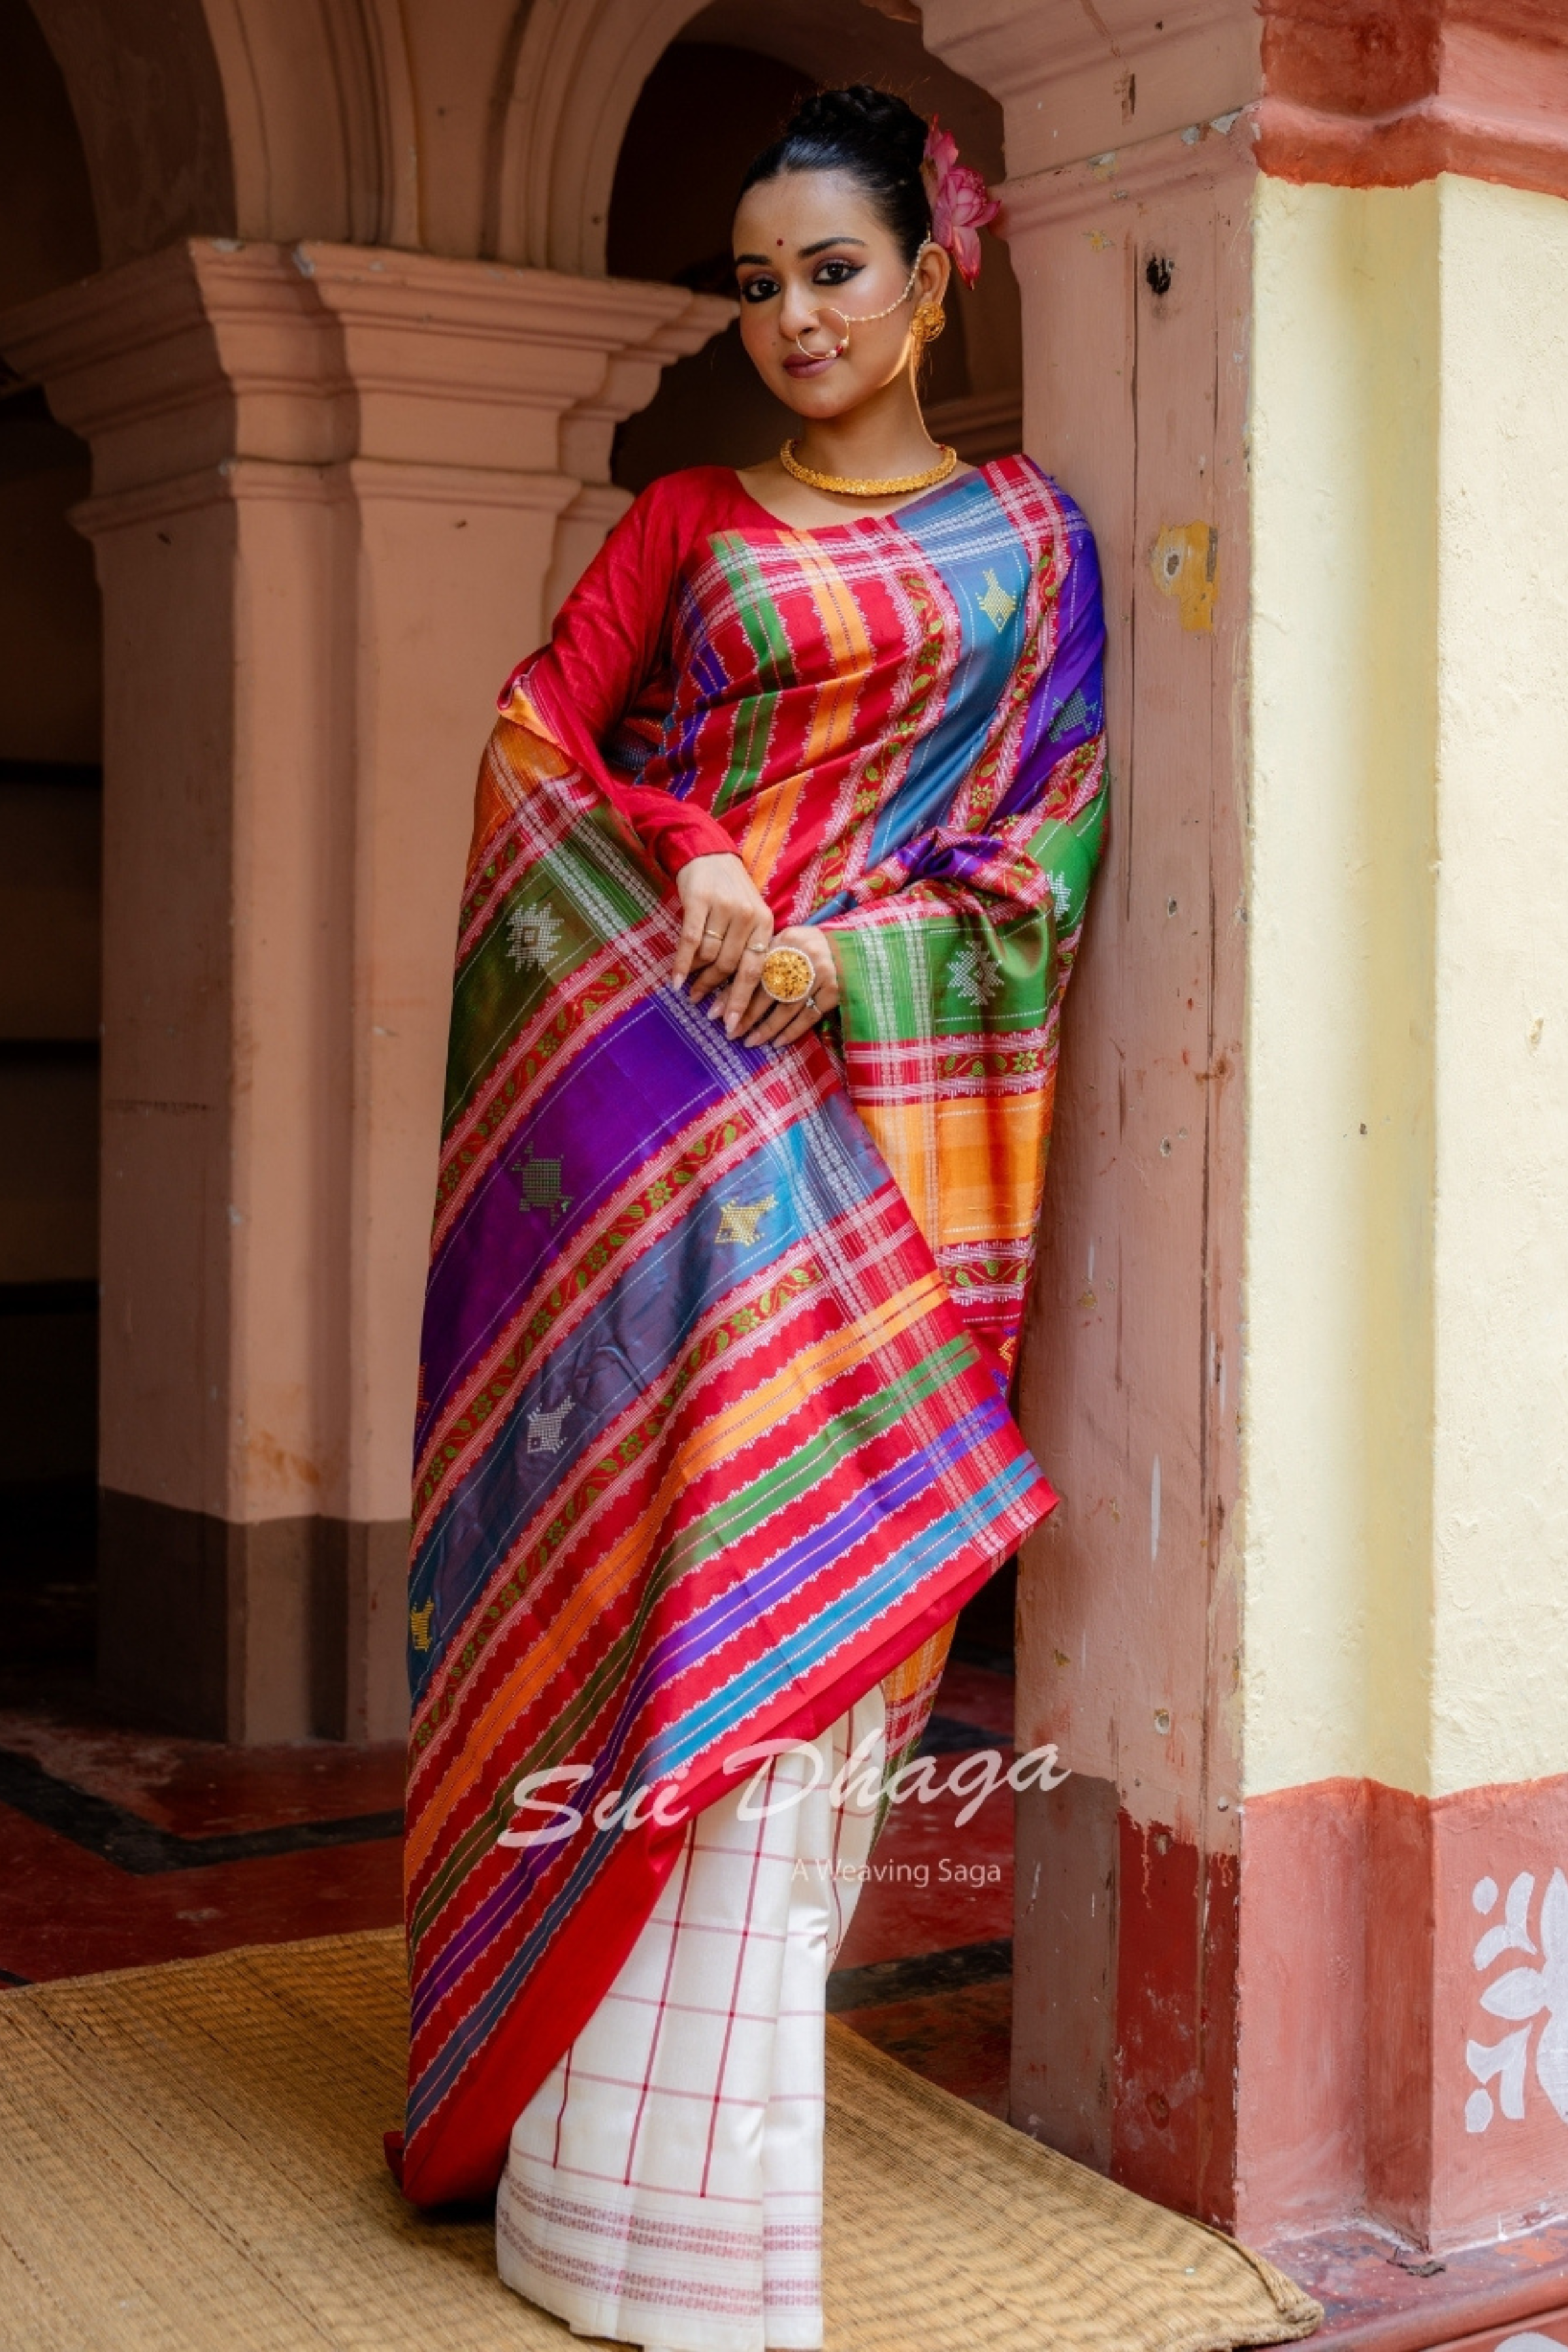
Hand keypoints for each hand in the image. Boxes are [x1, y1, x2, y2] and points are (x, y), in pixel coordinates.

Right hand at [672, 855, 774, 1030]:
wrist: (709, 854)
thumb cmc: (730, 892)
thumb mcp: (748, 917)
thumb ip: (746, 948)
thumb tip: (734, 993)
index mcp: (764, 923)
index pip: (756, 970)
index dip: (743, 1000)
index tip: (732, 1024)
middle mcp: (748, 916)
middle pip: (730, 967)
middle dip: (716, 992)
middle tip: (703, 1007)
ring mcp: (724, 908)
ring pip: (709, 956)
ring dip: (697, 976)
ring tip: (689, 989)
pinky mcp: (699, 901)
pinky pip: (690, 942)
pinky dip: (682, 964)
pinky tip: (676, 981)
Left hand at [734, 924, 839, 1048]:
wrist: (846, 948)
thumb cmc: (806, 947)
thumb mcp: (783, 943)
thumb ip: (761, 960)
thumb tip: (727, 990)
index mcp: (784, 942)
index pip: (753, 973)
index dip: (733, 994)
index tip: (715, 1015)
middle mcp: (801, 957)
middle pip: (768, 991)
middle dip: (746, 1015)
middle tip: (730, 1033)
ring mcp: (819, 976)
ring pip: (787, 1008)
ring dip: (766, 1028)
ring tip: (750, 1041)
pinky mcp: (833, 992)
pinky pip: (808, 1017)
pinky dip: (791, 1031)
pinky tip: (777, 1042)